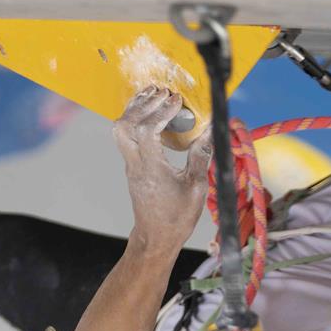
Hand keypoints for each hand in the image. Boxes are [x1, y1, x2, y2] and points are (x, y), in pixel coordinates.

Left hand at [113, 88, 209, 254]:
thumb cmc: (177, 218)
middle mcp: (136, 165)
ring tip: (154, 94)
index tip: (176, 100)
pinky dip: (135, 118)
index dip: (160, 112)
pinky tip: (150, 112)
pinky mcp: (132, 166)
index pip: (148, 131)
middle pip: (124, 126)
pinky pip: (126, 136)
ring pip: (120, 129)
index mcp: (152, 170)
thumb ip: (201, 156)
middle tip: (163, 93)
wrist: (156, 238)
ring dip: (135, 109)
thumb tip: (210, 130)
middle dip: (143, 104)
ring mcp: (130, 165)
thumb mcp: (196, 188)